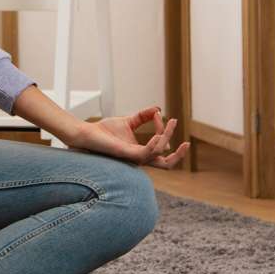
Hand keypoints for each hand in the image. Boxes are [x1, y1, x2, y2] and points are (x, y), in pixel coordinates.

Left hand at [66, 106, 189, 168]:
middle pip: (167, 164)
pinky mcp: (127, 154)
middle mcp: (140, 158)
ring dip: (167, 137)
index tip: (159, 113)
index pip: (163, 149)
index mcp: (141, 153)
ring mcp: (134, 158)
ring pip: (160, 154)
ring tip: (168, 123)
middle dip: (179, 155)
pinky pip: (147, 153)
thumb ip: (143, 117)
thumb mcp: (128, 121)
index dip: (165, 131)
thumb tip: (158, 108)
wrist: (87, 133)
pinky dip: (155, 144)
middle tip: (187, 143)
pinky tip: (158, 134)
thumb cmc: (105, 131)